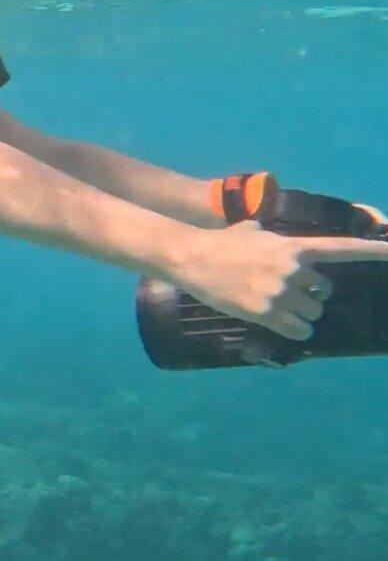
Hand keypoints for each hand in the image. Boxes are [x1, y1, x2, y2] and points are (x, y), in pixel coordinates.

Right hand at [170, 222, 387, 339]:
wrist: (192, 257)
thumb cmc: (222, 242)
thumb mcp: (252, 230)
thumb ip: (271, 234)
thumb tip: (268, 230)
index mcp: (293, 247)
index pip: (342, 249)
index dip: (374, 252)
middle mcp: (292, 269)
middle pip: (324, 291)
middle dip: (310, 294)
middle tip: (285, 291)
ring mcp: (279, 292)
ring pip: (312, 312)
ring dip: (299, 313)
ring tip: (275, 305)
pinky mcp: (266, 313)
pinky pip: (299, 330)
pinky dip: (294, 330)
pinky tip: (277, 321)